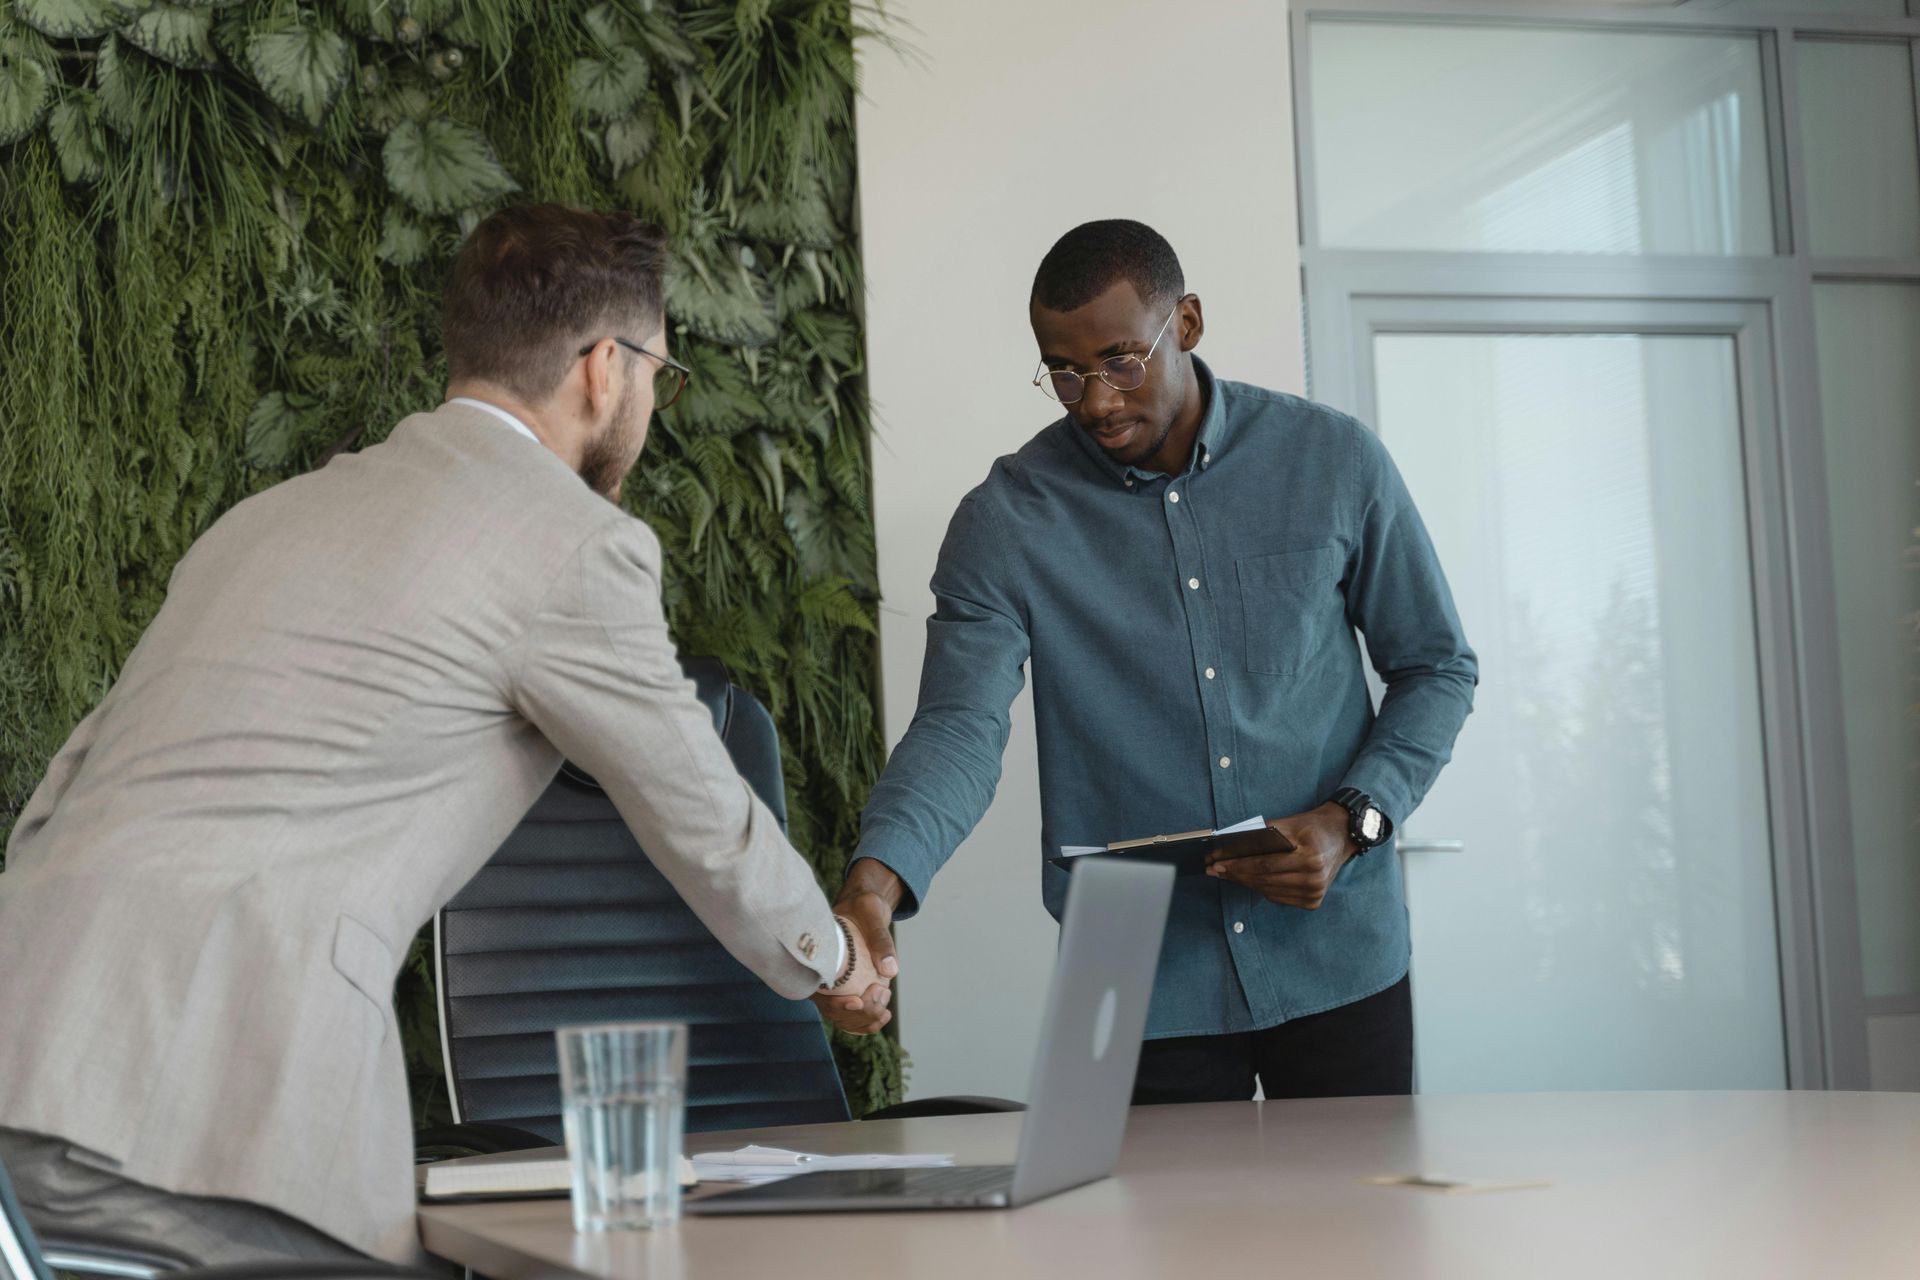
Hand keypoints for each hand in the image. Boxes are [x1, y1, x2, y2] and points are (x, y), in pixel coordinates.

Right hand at [810, 859, 903, 1034]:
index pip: (819, 993)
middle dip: (861, 1011)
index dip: (837, 1005)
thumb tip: (891, 971)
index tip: (858, 1001)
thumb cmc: (863, 906)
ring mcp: (831, 987)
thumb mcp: (871, 913)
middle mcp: (819, 977)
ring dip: (865, 1019)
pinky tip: (882, 1016)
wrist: (864, 907)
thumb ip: (880, 939)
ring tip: (886, 1008)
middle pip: (833, 1011)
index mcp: (817, 958)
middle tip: (883, 991)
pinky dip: (865, 1022)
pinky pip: (850, 1016)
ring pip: (843, 1018)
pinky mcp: (844, 991)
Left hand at [1204, 803, 1355, 909]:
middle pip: (1264, 879)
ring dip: (1244, 883)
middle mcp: (1314, 878)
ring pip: (1268, 891)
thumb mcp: (1289, 823)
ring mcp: (1314, 893)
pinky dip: (1261, 889)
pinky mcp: (1313, 902)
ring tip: (1225, 874)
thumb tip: (1229, 845)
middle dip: (1235, 874)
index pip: (1264, 863)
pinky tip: (1247, 880)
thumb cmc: (1311, 827)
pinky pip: (1278, 898)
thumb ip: (1262, 835)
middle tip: (1213, 869)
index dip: (1237, 864)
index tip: (1215, 861)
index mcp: (1310, 857)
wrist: (1341, 836)